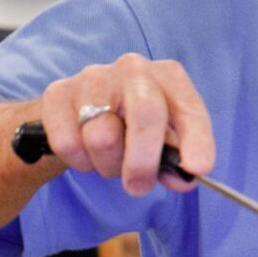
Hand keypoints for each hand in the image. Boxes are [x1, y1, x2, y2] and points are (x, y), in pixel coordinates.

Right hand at [39, 53, 214, 196]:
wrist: (79, 109)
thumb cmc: (133, 125)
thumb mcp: (161, 138)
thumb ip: (174, 160)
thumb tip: (183, 180)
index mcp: (169, 77)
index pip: (189, 108)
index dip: (197, 139)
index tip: (199, 168)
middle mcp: (135, 69)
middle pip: (145, 114)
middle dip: (143, 161)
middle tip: (139, 187)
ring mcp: (94, 77)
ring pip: (102, 137)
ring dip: (108, 164)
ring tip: (110, 160)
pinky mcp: (58, 92)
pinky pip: (69, 143)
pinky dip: (79, 161)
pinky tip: (86, 151)